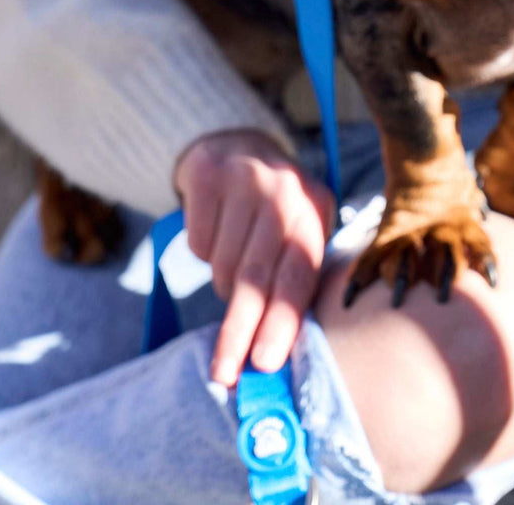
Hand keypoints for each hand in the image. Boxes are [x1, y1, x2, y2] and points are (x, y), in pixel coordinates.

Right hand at [173, 128, 334, 385]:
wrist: (236, 141)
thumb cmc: (271, 207)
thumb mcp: (295, 229)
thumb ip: (292, 278)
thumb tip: (273, 354)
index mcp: (315, 211)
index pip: (300, 276)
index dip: (282, 321)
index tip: (264, 362)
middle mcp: (285, 192)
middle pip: (258, 277)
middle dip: (241, 330)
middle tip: (225, 372)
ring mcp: (246, 178)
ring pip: (223, 264)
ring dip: (223, 281)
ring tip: (232, 261)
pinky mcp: (209, 174)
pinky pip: (198, 242)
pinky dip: (202, 251)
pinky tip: (216, 231)